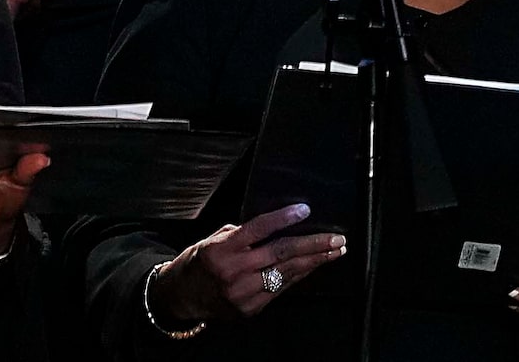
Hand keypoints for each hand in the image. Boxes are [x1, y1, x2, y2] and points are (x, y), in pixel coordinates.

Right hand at [148, 203, 347, 327]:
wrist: (182, 297)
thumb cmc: (197, 263)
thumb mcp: (210, 241)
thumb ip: (239, 236)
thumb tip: (271, 229)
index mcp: (220, 250)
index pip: (257, 229)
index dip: (282, 218)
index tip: (304, 210)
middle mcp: (234, 271)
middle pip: (280, 253)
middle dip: (313, 245)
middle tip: (336, 238)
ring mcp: (245, 292)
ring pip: (287, 273)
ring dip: (314, 262)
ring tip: (334, 251)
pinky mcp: (252, 308)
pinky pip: (281, 289)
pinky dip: (299, 276)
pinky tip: (312, 267)